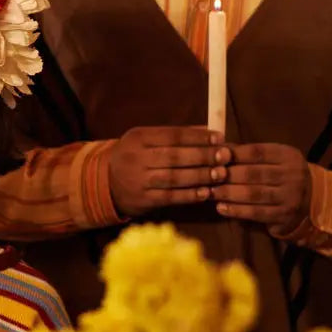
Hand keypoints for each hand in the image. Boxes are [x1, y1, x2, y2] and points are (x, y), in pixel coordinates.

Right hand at [108, 127, 229, 217]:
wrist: (105, 184)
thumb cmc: (134, 158)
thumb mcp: (146, 140)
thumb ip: (174, 136)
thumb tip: (208, 131)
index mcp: (138, 138)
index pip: (172, 136)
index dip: (197, 137)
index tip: (219, 138)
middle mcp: (136, 158)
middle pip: (174, 156)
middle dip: (203, 156)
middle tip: (225, 156)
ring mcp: (138, 180)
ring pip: (173, 177)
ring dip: (200, 176)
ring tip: (220, 174)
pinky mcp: (142, 200)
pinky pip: (170, 197)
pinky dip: (189, 195)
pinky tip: (205, 193)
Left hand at [211, 143, 310, 236]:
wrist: (310, 202)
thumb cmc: (281, 177)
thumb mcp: (272, 160)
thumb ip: (249, 155)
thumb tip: (219, 148)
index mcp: (288, 155)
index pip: (256, 152)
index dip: (233, 154)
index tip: (213, 157)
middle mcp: (293, 174)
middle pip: (252, 173)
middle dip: (226, 175)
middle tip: (206, 177)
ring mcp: (291, 196)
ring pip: (253, 193)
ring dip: (228, 193)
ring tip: (209, 192)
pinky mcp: (285, 215)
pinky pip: (256, 212)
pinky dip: (236, 210)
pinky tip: (221, 208)